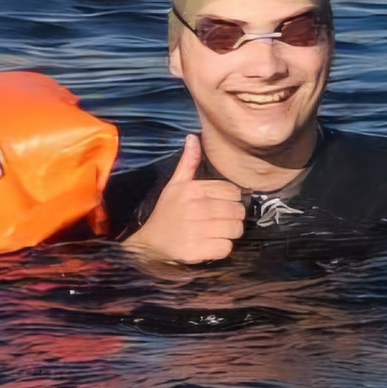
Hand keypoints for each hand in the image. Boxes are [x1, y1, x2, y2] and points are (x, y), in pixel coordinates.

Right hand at [122, 134, 244, 264]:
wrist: (148, 245)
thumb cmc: (167, 212)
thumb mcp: (175, 185)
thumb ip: (188, 162)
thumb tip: (193, 136)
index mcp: (194, 190)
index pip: (234, 191)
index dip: (230, 200)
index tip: (219, 205)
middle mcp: (197, 208)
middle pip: (238, 211)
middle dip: (232, 217)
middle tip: (219, 221)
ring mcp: (197, 231)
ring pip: (235, 229)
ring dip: (229, 233)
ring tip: (216, 232)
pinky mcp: (197, 251)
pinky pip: (226, 248)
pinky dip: (222, 248)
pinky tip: (210, 245)